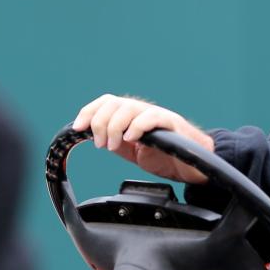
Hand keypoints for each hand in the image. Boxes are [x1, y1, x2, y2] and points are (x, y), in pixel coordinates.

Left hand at [72, 94, 212, 184]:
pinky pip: (152, 117)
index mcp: (132, 115)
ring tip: (113, 145)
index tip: (78, 128)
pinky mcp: (172, 124)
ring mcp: (158, 115)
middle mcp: (143, 111)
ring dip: (115, 127)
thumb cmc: (165, 157)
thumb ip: (115, 141)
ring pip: (130, 108)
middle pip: (114, 103)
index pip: (107, 102)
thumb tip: (91, 137)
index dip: (89, 111)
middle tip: (101, 144)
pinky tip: (131, 139)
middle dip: (100, 123)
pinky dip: (137, 126)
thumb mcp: (132, 151)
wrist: (192, 167)